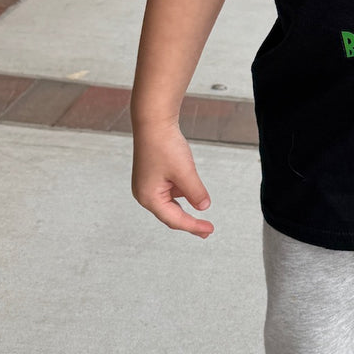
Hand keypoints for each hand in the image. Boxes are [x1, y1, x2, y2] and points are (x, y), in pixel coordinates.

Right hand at [131, 121, 213, 237]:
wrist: (153, 122)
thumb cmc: (164, 145)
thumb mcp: (185, 172)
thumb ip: (195, 192)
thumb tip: (203, 207)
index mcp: (149, 197)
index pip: (175, 219)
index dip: (193, 226)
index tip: (209, 230)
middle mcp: (145, 194)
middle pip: (170, 214)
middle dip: (189, 222)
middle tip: (206, 231)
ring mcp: (147, 185)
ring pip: (171, 202)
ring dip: (187, 205)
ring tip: (202, 209)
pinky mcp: (152, 176)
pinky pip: (170, 190)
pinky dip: (182, 193)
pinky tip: (193, 190)